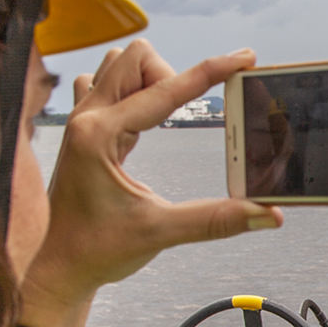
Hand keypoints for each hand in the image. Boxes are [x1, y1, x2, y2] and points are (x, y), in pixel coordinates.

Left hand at [25, 40, 279, 313]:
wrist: (60, 268)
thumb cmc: (97, 250)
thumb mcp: (161, 232)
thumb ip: (216, 219)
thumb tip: (266, 214)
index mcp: (99, 136)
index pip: (165, 91)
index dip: (210, 72)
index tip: (243, 58)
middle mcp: (86, 119)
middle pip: (135, 58)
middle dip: (172, 74)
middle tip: (188, 113)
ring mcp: (80, 121)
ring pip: (117, 64)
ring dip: (149, 79)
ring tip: (165, 117)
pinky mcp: (83, 129)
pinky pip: (106, 84)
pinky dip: (132, 91)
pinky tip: (144, 122)